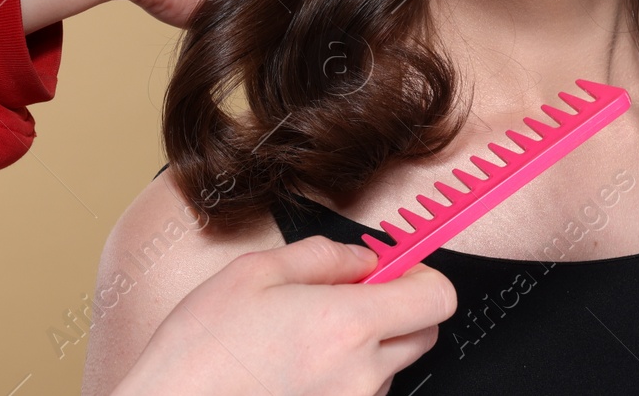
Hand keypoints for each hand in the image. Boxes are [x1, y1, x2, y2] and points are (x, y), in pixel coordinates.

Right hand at [113, 236, 455, 395]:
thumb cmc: (200, 353)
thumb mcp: (254, 274)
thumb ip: (322, 257)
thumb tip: (362, 259)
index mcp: (348, 325)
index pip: (438, 298)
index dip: (423, 277)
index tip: (400, 269)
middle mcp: (360, 374)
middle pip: (422, 334)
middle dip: (397, 310)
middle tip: (351, 300)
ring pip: (389, 368)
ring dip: (366, 350)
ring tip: (305, 342)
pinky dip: (343, 381)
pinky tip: (297, 372)